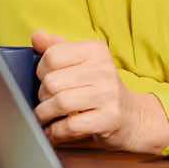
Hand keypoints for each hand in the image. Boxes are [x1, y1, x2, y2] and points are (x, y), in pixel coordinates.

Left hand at [31, 31, 168, 153]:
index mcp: (96, 50)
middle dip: (42, 96)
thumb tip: (37, 36)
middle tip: (46, 101)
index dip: (41, 71)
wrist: (131, 114)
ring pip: (59, 103)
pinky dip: (55, 131)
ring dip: (45, 114)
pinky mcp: (108, 118)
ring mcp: (108, 94)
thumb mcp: (83, 61)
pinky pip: (69, 126)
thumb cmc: (100, 87)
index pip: (52, 56)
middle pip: (52, 82)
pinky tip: (53, 130)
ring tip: (45, 117)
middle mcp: (104, 69)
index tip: (45, 80)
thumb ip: (58, 48)